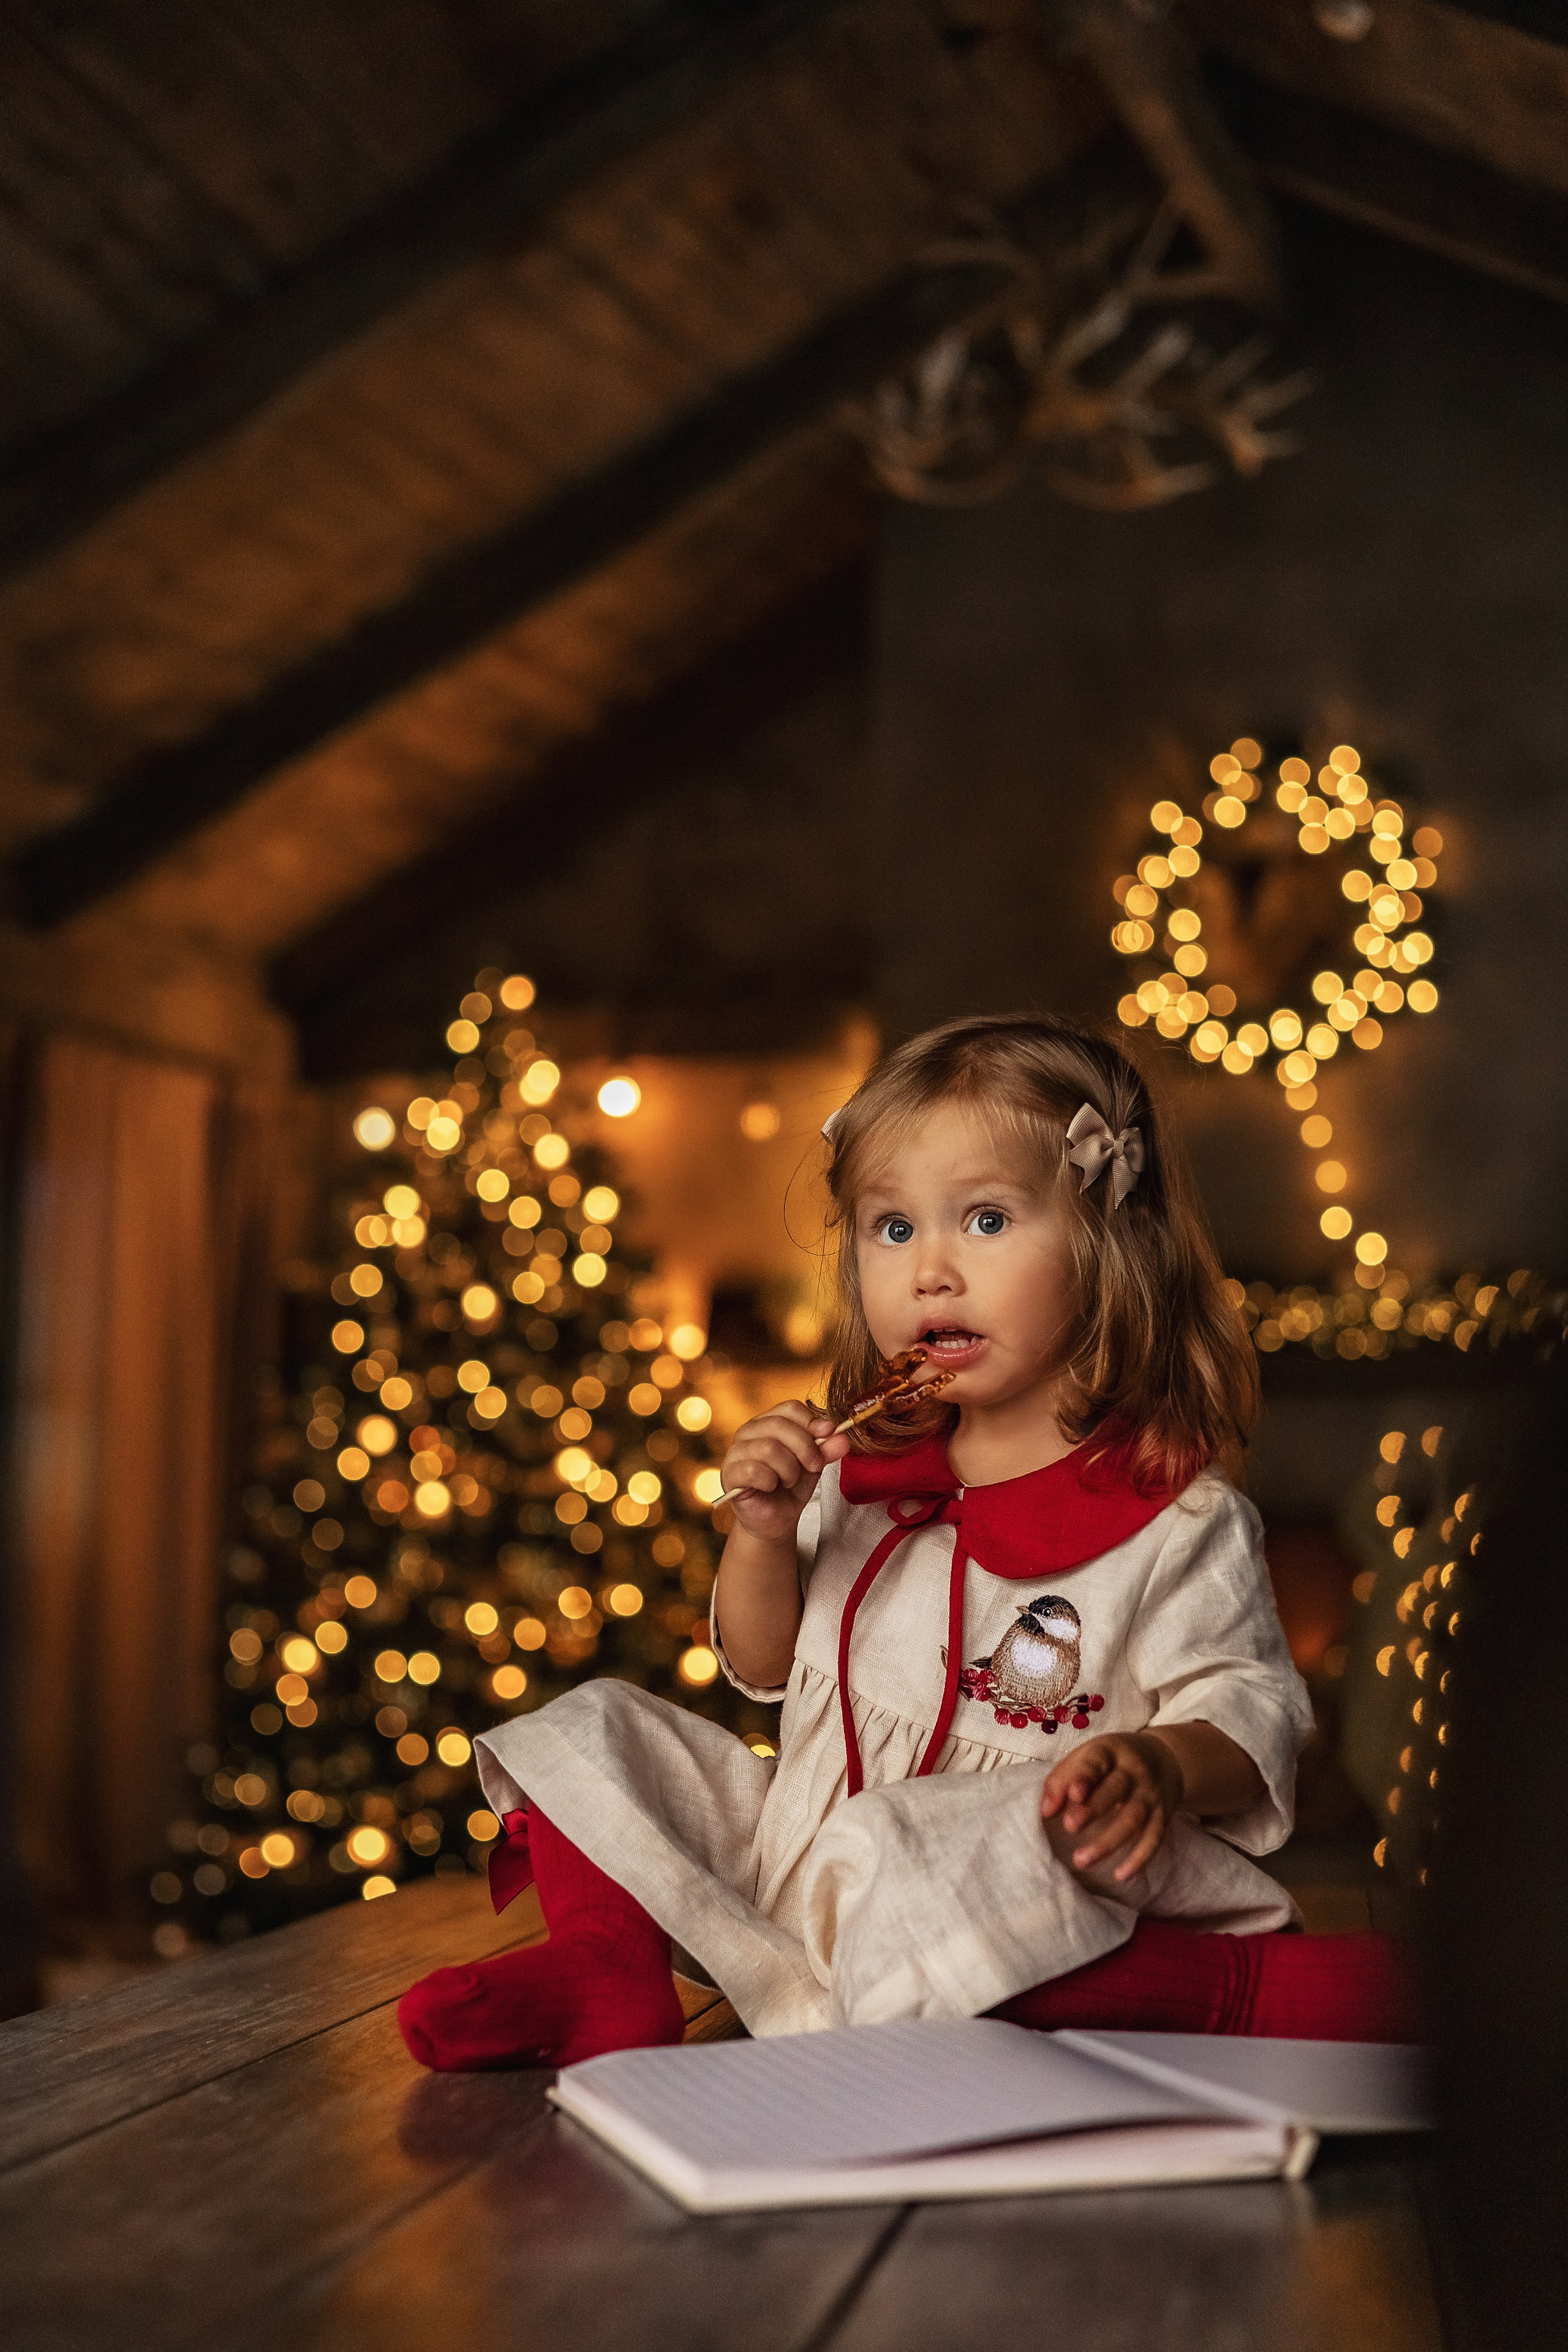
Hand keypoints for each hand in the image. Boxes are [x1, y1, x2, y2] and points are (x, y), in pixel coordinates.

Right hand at [719, 1400, 848, 1542]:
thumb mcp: (814, 1466)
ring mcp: (736, 1451)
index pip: (790, 1408)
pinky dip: (770, 1481)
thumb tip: (842, 1437)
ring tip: (789, 1481)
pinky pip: (754, 1469)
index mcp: (769, 1422)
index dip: (812, 1421)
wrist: (776, 1520)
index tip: (828, 1435)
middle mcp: (749, 1431)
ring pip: (769, 1448)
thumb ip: (826, 1450)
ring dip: (789, 1469)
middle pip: (780, 1425)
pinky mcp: (729, 1473)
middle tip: (814, 1466)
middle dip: (805, 1448)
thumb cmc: (791, 1488)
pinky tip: (771, 1487)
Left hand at [1040, 1732, 1184, 1883]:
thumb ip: (1062, 1780)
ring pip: (1133, 1819)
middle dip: (1093, 1809)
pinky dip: (1140, 1859)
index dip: (1085, 1776)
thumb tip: (1045, 1810)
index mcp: (1110, 1751)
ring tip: (1082, 1861)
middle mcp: (1134, 1771)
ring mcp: (1151, 1794)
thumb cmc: (1111, 1762)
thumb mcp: (1087, 1758)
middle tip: (1070, 1827)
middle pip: (1115, 1789)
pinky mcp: (1163, 1816)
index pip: (1097, 1760)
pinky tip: (1122, 1876)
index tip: (1073, 1794)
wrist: (1166, 1760)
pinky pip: (1154, 1839)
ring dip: (1108, 1842)